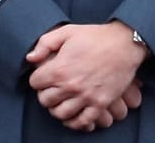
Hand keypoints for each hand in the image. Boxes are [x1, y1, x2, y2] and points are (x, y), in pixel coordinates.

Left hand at [26, 22, 146, 130]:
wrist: (125, 44)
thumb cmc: (95, 36)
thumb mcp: (67, 32)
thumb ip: (45, 43)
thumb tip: (30, 58)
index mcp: (59, 69)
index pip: (35, 83)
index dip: (37, 78)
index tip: (43, 76)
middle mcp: (70, 86)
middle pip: (45, 100)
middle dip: (45, 94)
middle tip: (51, 89)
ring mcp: (86, 97)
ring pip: (61, 114)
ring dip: (57, 109)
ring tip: (60, 102)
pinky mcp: (100, 104)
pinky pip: (82, 122)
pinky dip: (74, 122)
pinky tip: (72, 115)